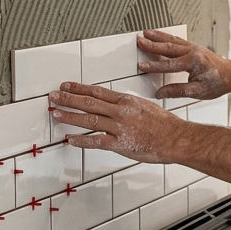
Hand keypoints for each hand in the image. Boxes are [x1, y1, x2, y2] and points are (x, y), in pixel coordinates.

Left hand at [50, 83, 183, 162]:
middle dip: (69, 98)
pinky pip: (96, 141)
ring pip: (89, 120)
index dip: (79, 88)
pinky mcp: (120, 144)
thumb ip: (128, 106)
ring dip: (70, 116)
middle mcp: (120, 112)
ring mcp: (119, 128)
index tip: (66, 85)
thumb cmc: (165, 124)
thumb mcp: (145, 106)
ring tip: (56, 114)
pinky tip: (69, 139)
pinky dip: (81, 140)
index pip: (97, 91)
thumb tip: (115, 105)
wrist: (176, 138)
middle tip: (54, 96)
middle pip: (89, 102)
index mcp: (126, 101)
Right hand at [136, 29, 230, 100]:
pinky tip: (160, 35)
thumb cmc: (218, 83)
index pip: (168, 65)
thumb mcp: (198, 92)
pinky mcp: (194, 47)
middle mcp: (192, 52)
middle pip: (168, 47)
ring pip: (172, 40)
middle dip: (152, 45)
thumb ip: (178, 91)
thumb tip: (160, 92)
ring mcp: (193, 47)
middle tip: (139, 41)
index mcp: (193, 62)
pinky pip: (177, 40)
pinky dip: (167, 36)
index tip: (141, 67)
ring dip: (158, 37)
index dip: (153, 66)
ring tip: (145, 33)